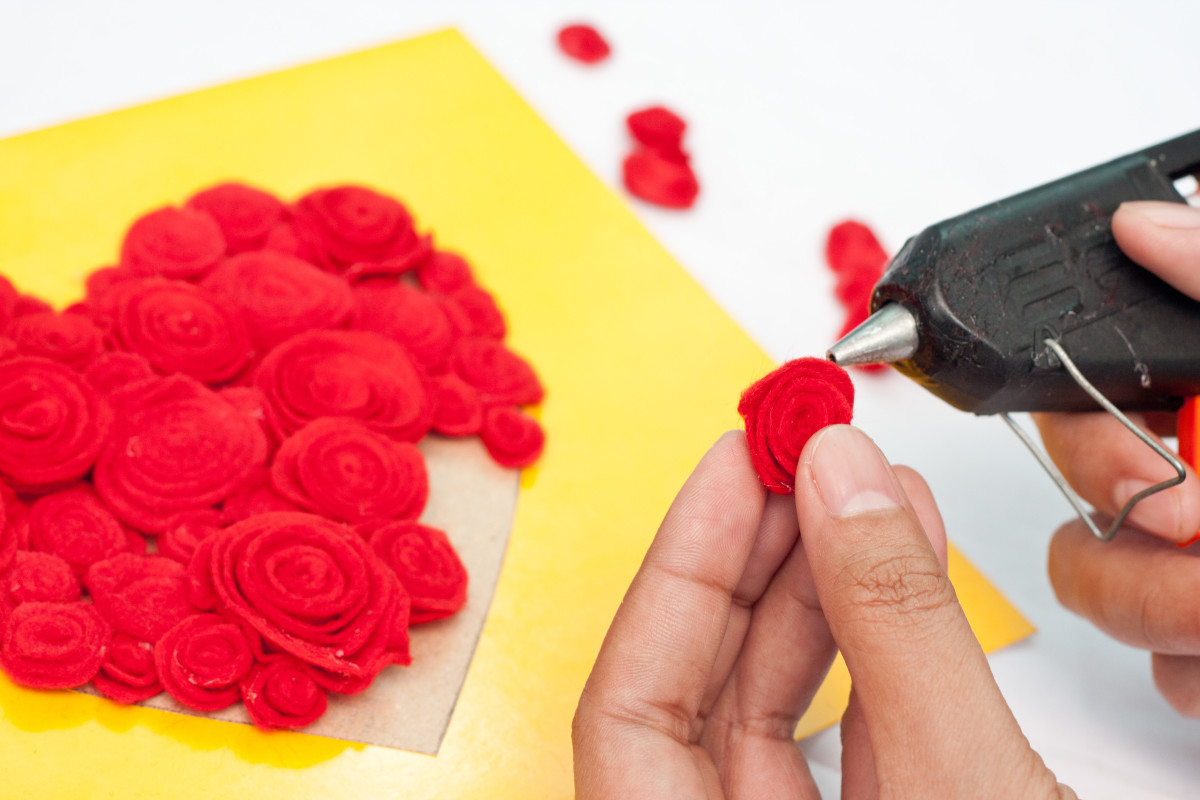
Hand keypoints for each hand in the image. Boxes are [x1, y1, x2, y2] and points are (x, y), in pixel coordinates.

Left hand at [573, 426, 1071, 797]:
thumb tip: (846, 479)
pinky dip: (869, 645)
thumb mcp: (960, 781)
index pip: (627, 703)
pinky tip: (900, 564)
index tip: (734, 464)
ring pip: (767, 703)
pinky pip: (837, 733)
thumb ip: (898, 630)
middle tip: (799, 456)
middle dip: (753, 557)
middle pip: (695, 684)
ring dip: (819, 588)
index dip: (677, 568)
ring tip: (862, 493)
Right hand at [1033, 200, 1199, 716]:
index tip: (1154, 481)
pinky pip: (1154, 670)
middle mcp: (1198, 478)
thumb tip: (1141, 220)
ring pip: (1095, 588)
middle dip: (1140, 533)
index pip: (1087, 395)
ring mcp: (1193, 570)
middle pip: (1078, 495)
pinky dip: (1193, 670)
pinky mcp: (1199, 649)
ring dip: (1163, 610)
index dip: (1097, 441)